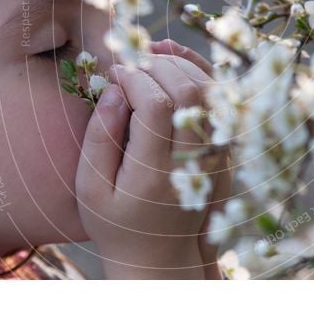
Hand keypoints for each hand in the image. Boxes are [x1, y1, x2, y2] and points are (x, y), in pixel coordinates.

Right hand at [75, 39, 230, 278]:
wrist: (161, 257)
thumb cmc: (116, 221)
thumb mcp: (90, 189)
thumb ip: (99, 139)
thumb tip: (114, 90)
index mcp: (154, 174)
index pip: (154, 106)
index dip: (134, 78)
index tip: (114, 72)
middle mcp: (192, 163)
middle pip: (187, 93)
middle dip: (157, 65)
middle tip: (131, 61)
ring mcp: (214, 156)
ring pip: (210, 93)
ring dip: (181, 64)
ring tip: (150, 56)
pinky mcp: (223, 151)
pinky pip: (220, 102)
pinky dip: (202, 74)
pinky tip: (177, 60)